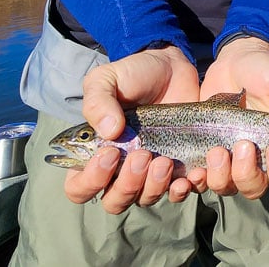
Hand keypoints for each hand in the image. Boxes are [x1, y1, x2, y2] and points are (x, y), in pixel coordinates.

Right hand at [65, 45, 201, 212]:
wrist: (171, 67)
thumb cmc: (132, 75)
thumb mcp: (107, 80)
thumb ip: (98, 102)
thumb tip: (109, 132)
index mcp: (95, 153)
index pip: (79, 187)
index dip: (91, 180)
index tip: (109, 153)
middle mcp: (119, 170)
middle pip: (114, 201)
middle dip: (127, 184)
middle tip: (143, 155)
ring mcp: (149, 172)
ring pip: (146, 199)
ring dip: (154, 186)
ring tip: (164, 160)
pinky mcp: (178, 168)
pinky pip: (179, 192)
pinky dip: (183, 188)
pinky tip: (189, 174)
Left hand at [194, 36, 268, 198]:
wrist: (232, 60)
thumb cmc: (262, 70)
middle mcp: (256, 158)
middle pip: (254, 186)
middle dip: (246, 174)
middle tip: (242, 145)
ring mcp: (230, 158)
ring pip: (227, 186)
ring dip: (221, 177)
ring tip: (217, 151)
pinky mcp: (206, 153)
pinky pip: (202, 178)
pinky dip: (197, 179)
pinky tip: (194, 170)